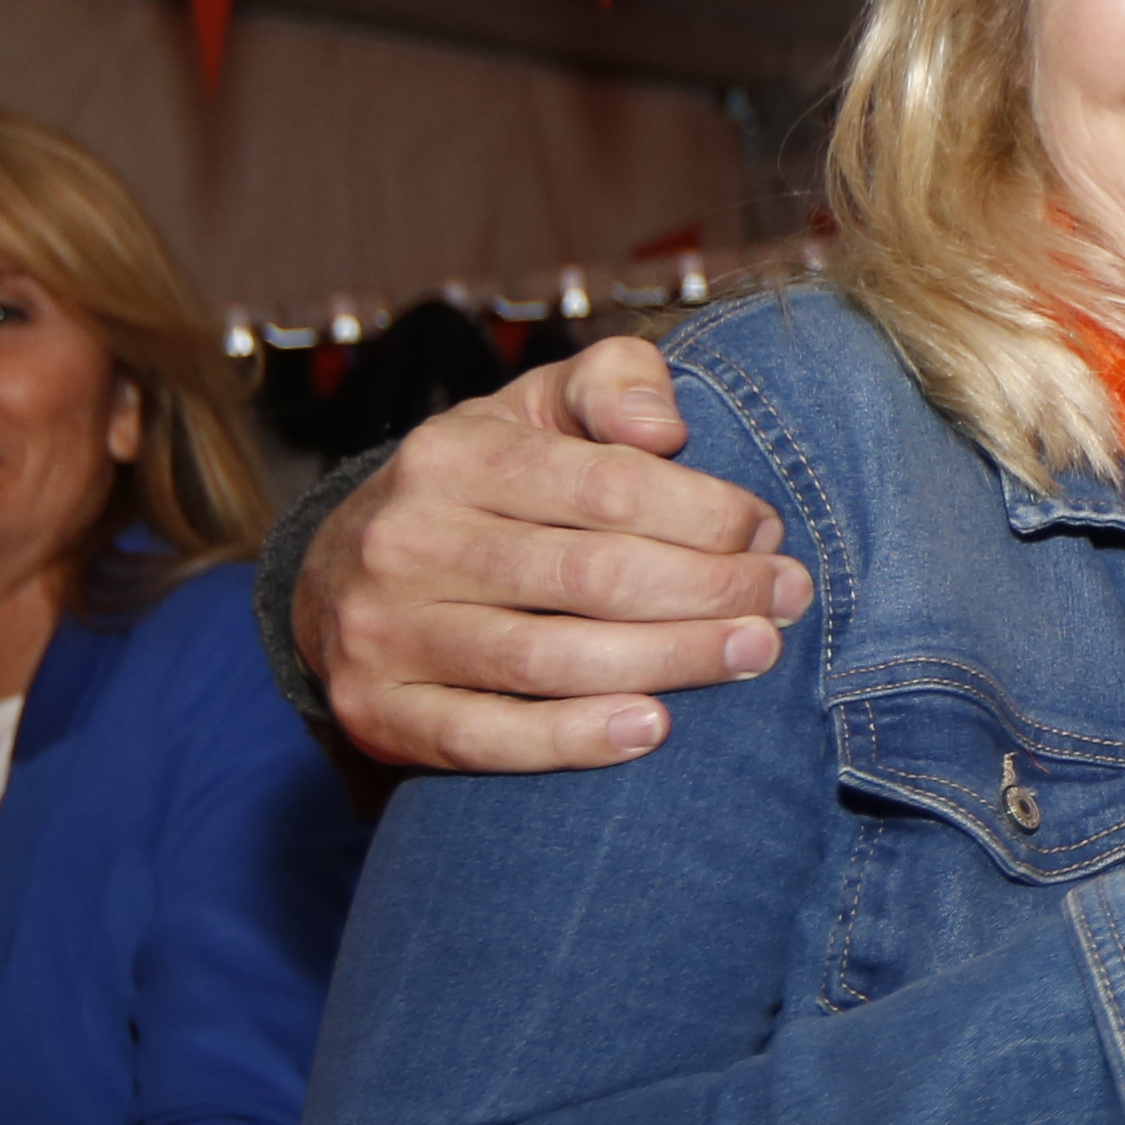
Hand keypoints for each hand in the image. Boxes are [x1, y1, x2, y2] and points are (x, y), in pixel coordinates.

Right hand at [301, 338, 810, 774]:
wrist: (337, 579)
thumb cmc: (482, 489)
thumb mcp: (534, 409)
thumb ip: (611, 384)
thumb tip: (666, 425)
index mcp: (454, 454)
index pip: (607, 485)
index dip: (707, 513)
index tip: (768, 532)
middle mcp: (409, 539)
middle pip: (591, 576)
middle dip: (711, 590)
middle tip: (788, 601)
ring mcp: (385, 631)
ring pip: (549, 658)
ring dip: (670, 662)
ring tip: (755, 655)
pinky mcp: (375, 713)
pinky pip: (485, 738)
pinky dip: (573, 740)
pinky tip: (653, 729)